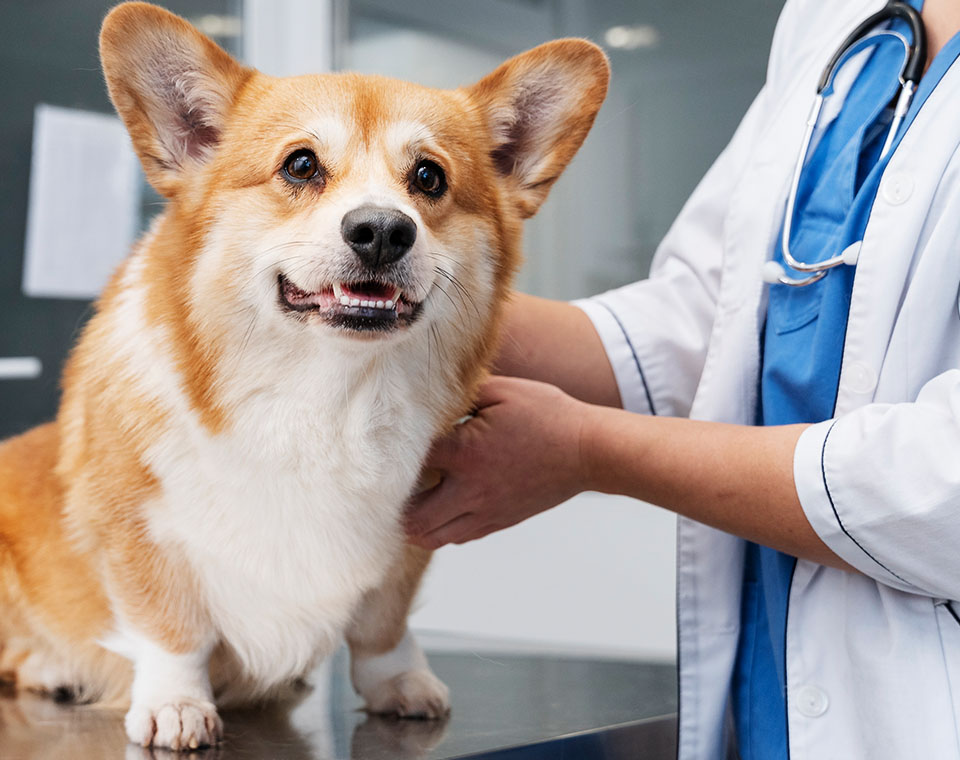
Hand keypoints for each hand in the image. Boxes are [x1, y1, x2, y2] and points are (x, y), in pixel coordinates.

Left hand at [405, 375, 590, 548]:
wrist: (589, 451)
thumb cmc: (549, 415)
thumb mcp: (503, 391)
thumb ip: (462, 393)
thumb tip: (431, 394)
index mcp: (466, 452)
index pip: (408, 464)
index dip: (394, 455)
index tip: (390, 444)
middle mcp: (471, 489)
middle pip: (412, 516)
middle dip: (394, 504)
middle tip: (390, 485)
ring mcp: (485, 511)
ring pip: (432, 537)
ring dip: (415, 522)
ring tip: (411, 501)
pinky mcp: (499, 521)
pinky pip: (458, 537)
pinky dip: (441, 528)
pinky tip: (441, 507)